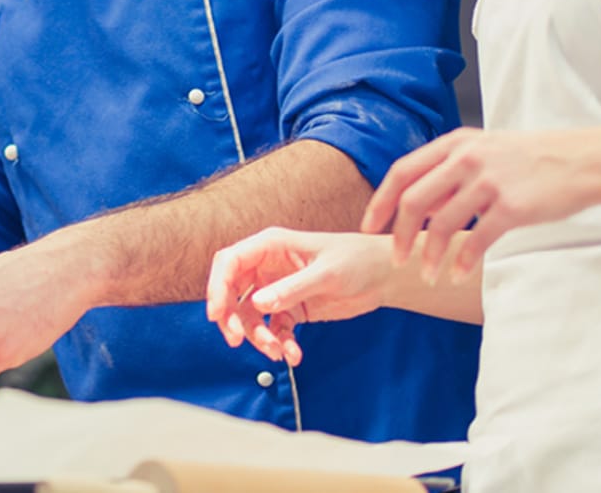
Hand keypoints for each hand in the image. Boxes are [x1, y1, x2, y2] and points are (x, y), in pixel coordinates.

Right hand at [206, 228, 395, 365]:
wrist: (384, 276)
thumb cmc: (357, 261)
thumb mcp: (326, 274)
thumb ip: (292, 288)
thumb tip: (258, 303)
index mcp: (271, 246)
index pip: (229, 262)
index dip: (217, 287)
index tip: (216, 315)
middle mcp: (268, 266)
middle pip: (232, 292)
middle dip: (232, 318)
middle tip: (238, 340)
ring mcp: (277, 289)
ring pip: (250, 316)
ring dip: (258, 337)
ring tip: (277, 352)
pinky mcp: (290, 309)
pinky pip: (274, 330)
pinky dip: (280, 344)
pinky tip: (293, 355)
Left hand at [362, 126, 600, 282]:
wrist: (580, 161)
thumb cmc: (528, 160)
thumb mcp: (482, 152)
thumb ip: (448, 173)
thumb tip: (417, 207)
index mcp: (454, 144)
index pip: (402, 172)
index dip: (380, 202)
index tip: (369, 228)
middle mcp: (466, 158)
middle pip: (413, 200)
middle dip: (399, 235)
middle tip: (396, 259)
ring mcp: (488, 181)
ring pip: (442, 224)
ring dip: (431, 255)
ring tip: (428, 275)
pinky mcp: (511, 206)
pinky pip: (477, 240)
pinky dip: (463, 261)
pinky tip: (458, 275)